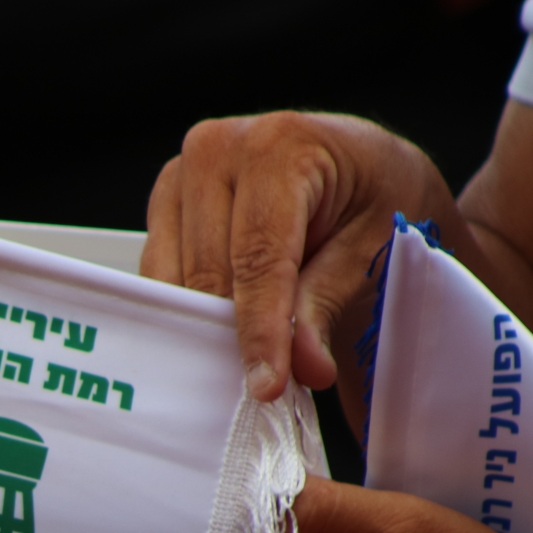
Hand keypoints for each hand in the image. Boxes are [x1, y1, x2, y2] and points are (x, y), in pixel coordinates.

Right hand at [141, 113, 464, 403]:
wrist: (360, 167)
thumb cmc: (373, 194)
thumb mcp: (369, 248)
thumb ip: (325, 304)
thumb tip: (301, 366)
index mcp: (278, 146)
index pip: (257, 257)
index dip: (260, 328)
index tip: (265, 386)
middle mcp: (217, 149)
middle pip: (207, 271)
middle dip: (233, 333)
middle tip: (268, 381)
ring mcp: (181, 174)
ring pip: (174, 278)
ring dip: (207, 322)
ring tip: (251, 351)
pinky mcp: (164, 202)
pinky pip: (159, 275)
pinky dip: (189, 307)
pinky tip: (223, 322)